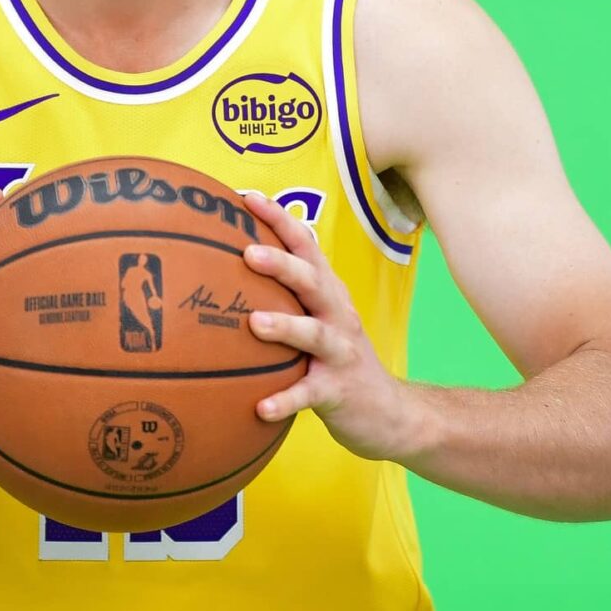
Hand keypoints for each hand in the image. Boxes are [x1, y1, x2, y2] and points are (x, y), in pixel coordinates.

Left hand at [239, 190, 426, 462]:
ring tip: (254, 323)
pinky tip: (261, 407)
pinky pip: (310, 394)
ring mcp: (341, 353)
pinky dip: (286, 400)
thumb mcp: (317, 323)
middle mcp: (338, 316)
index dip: (279, 220)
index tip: (245, 198)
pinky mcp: (340, 391)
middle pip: (312, 282)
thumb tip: (220, 278)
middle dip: (282, 264)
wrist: (390, 412)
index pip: (305, 247)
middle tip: (249, 253)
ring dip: (286, 326)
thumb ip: (283, 300)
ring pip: (315, 334)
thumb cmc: (337, 362)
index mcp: (329, 294)